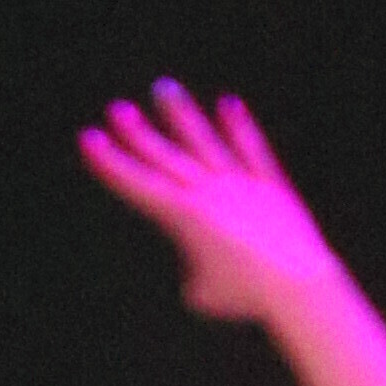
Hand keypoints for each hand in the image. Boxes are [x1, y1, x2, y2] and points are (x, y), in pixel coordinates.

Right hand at [78, 85, 338, 326]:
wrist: (297, 284)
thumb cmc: (244, 297)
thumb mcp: (200, 292)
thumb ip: (192, 266)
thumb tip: (200, 255)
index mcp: (185, 217)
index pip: (138, 184)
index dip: (110, 162)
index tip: (88, 137)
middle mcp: (209, 192)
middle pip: (166, 158)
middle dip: (138, 134)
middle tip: (117, 109)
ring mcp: (240, 184)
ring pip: (204, 143)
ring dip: (181, 116)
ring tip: (162, 87)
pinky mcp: (269, 186)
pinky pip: (251, 150)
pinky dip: (239, 128)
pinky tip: (227, 104)